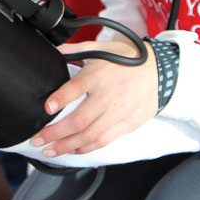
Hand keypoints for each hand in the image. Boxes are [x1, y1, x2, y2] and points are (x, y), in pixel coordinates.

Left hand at [29, 39, 157, 157]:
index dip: (60, 99)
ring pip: (90, 135)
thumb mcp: (102, 48)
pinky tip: (74, 149)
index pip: (76, 87)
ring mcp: (120, 111)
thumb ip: (75, 50)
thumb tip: (53, 50)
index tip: (47, 108)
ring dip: (67, 146)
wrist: (161, 71)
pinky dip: (88, 148)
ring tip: (51, 151)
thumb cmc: (129, 59)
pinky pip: (105, 140)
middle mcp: (109, 94)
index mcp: (100, 73)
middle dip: (55, 133)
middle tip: (38, 140)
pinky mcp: (129, 123)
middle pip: (79, 120)